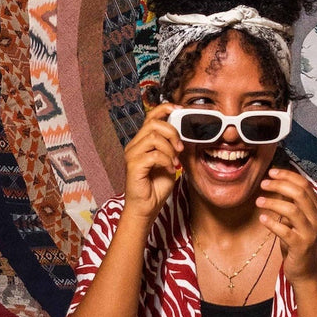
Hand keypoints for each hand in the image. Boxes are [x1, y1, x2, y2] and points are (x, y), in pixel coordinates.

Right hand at [122, 103, 183, 221]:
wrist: (146, 207)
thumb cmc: (156, 186)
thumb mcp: (170, 162)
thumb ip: (173, 148)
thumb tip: (185, 136)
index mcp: (143, 142)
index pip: (151, 117)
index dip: (165, 109)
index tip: (180, 109)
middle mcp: (135, 145)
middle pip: (153, 123)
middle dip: (172, 132)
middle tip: (180, 148)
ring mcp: (132, 155)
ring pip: (154, 137)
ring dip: (170, 149)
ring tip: (175, 162)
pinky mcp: (133, 166)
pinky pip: (153, 155)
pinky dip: (166, 161)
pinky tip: (170, 170)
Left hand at [257, 168, 316, 281]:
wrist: (305, 271)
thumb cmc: (297, 243)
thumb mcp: (295, 221)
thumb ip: (290, 204)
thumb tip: (276, 183)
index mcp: (316, 210)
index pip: (305, 185)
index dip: (288, 176)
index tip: (271, 172)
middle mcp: (316, 219)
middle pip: (299, 194)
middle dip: (279, 185)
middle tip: (263, 184)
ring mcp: (309, 233)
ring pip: (292, 210)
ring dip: (273, 203)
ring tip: (258, 202)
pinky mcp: (300, 246)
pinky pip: (285, 231)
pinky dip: (272, 223)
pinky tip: (262, 219)